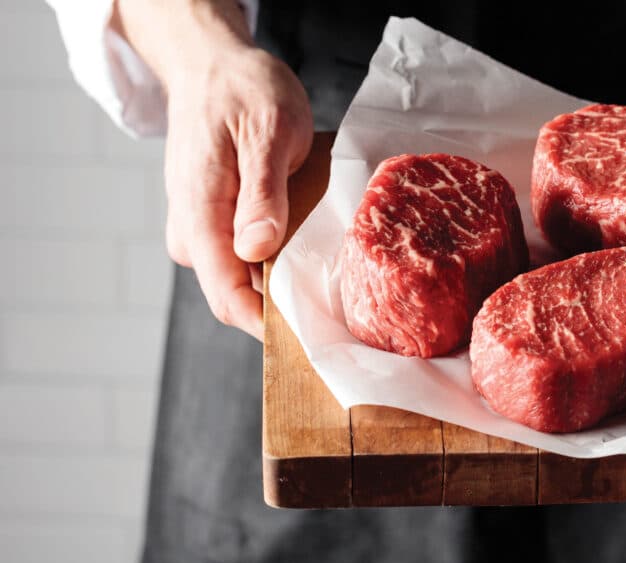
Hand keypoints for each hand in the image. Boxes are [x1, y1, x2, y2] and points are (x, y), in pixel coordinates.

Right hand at [115, 0, 313, 338]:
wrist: (212, 65)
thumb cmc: (242, 91)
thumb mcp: (266, 134)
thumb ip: (261, 194)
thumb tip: (256, 250)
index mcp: (199, 216)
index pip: (228, 298)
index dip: (270, 328)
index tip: (316, 340)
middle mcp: (191, 233)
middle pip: (238, 295)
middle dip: (284, 309)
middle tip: (340, 311)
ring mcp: (199, 228)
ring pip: (243, 278)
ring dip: (282, 283)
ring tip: (331, 277)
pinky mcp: (212, 220)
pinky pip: (244, 257)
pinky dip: (276, 260)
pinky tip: (308, 248)